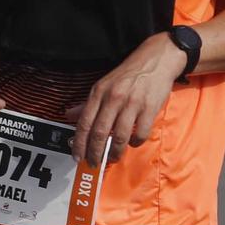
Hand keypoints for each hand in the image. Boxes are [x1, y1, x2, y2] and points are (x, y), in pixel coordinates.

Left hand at [66, 35, 189, 164]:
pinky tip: (132, 143)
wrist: (155, 61)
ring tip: (112, 158)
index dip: (79, 143)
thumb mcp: (103, 85)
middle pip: (99, 132)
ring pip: (119, 136)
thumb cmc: (127, 76)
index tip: (77, 156)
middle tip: (93, 163)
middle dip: (94, 152)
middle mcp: (113, 99)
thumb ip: (87, 104)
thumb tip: (69, 116)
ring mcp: (132, 104)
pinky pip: (141, 133)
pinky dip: (135, 143)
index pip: (84, 122)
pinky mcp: (150, 108)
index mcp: (98, 93)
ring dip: (115, 152)